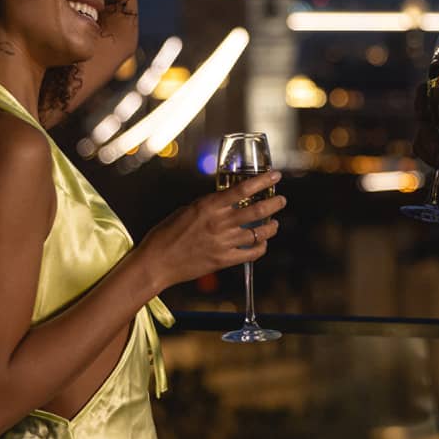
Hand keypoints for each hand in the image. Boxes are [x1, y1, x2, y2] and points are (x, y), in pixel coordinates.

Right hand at [134, 171, 286, 290]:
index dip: (263, 181)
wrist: (156, 262)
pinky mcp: (224, 260)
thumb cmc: (166, 234)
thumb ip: (209, 206)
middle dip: (275, 203)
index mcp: (208, 206)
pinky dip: (261, 247)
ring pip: (259, 233)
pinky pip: (252, 253)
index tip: (275, 175)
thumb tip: (226, 202)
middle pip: (258, 211)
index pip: (243, 190)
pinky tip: (262, 243)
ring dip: (271, 226)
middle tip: (281, 200)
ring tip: (274, 223)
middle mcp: (219, 223)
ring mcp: (223, 243)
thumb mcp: (187, 210)